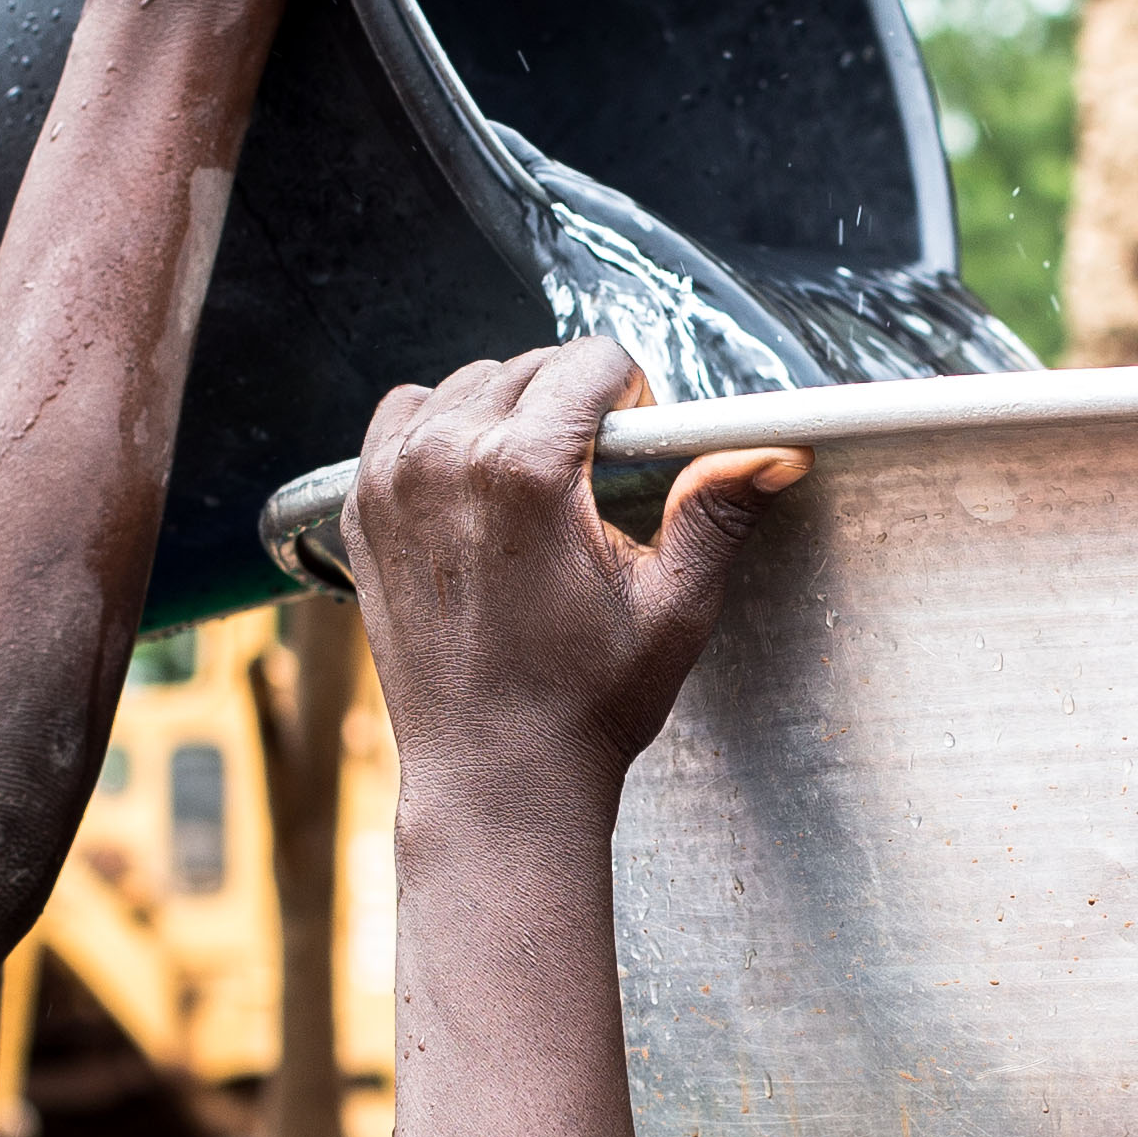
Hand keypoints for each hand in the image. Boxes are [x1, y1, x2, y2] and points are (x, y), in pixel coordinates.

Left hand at [345, 342, 803, 815]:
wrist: (494, 776)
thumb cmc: (584, 704)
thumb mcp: (673, 607)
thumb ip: (717, 512)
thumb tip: (774, 451)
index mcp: (525, 470)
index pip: (590, 360)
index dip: (632, 397)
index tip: (637, 450)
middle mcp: (447, 457)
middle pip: (528, 366)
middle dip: (574, 404)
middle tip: (596, 482)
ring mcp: (393, 480)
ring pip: (464, 385)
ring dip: (507, 412)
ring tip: (536, 484)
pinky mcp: (363, 509)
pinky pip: (401, 419)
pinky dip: (437, 430)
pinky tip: (472, 484)